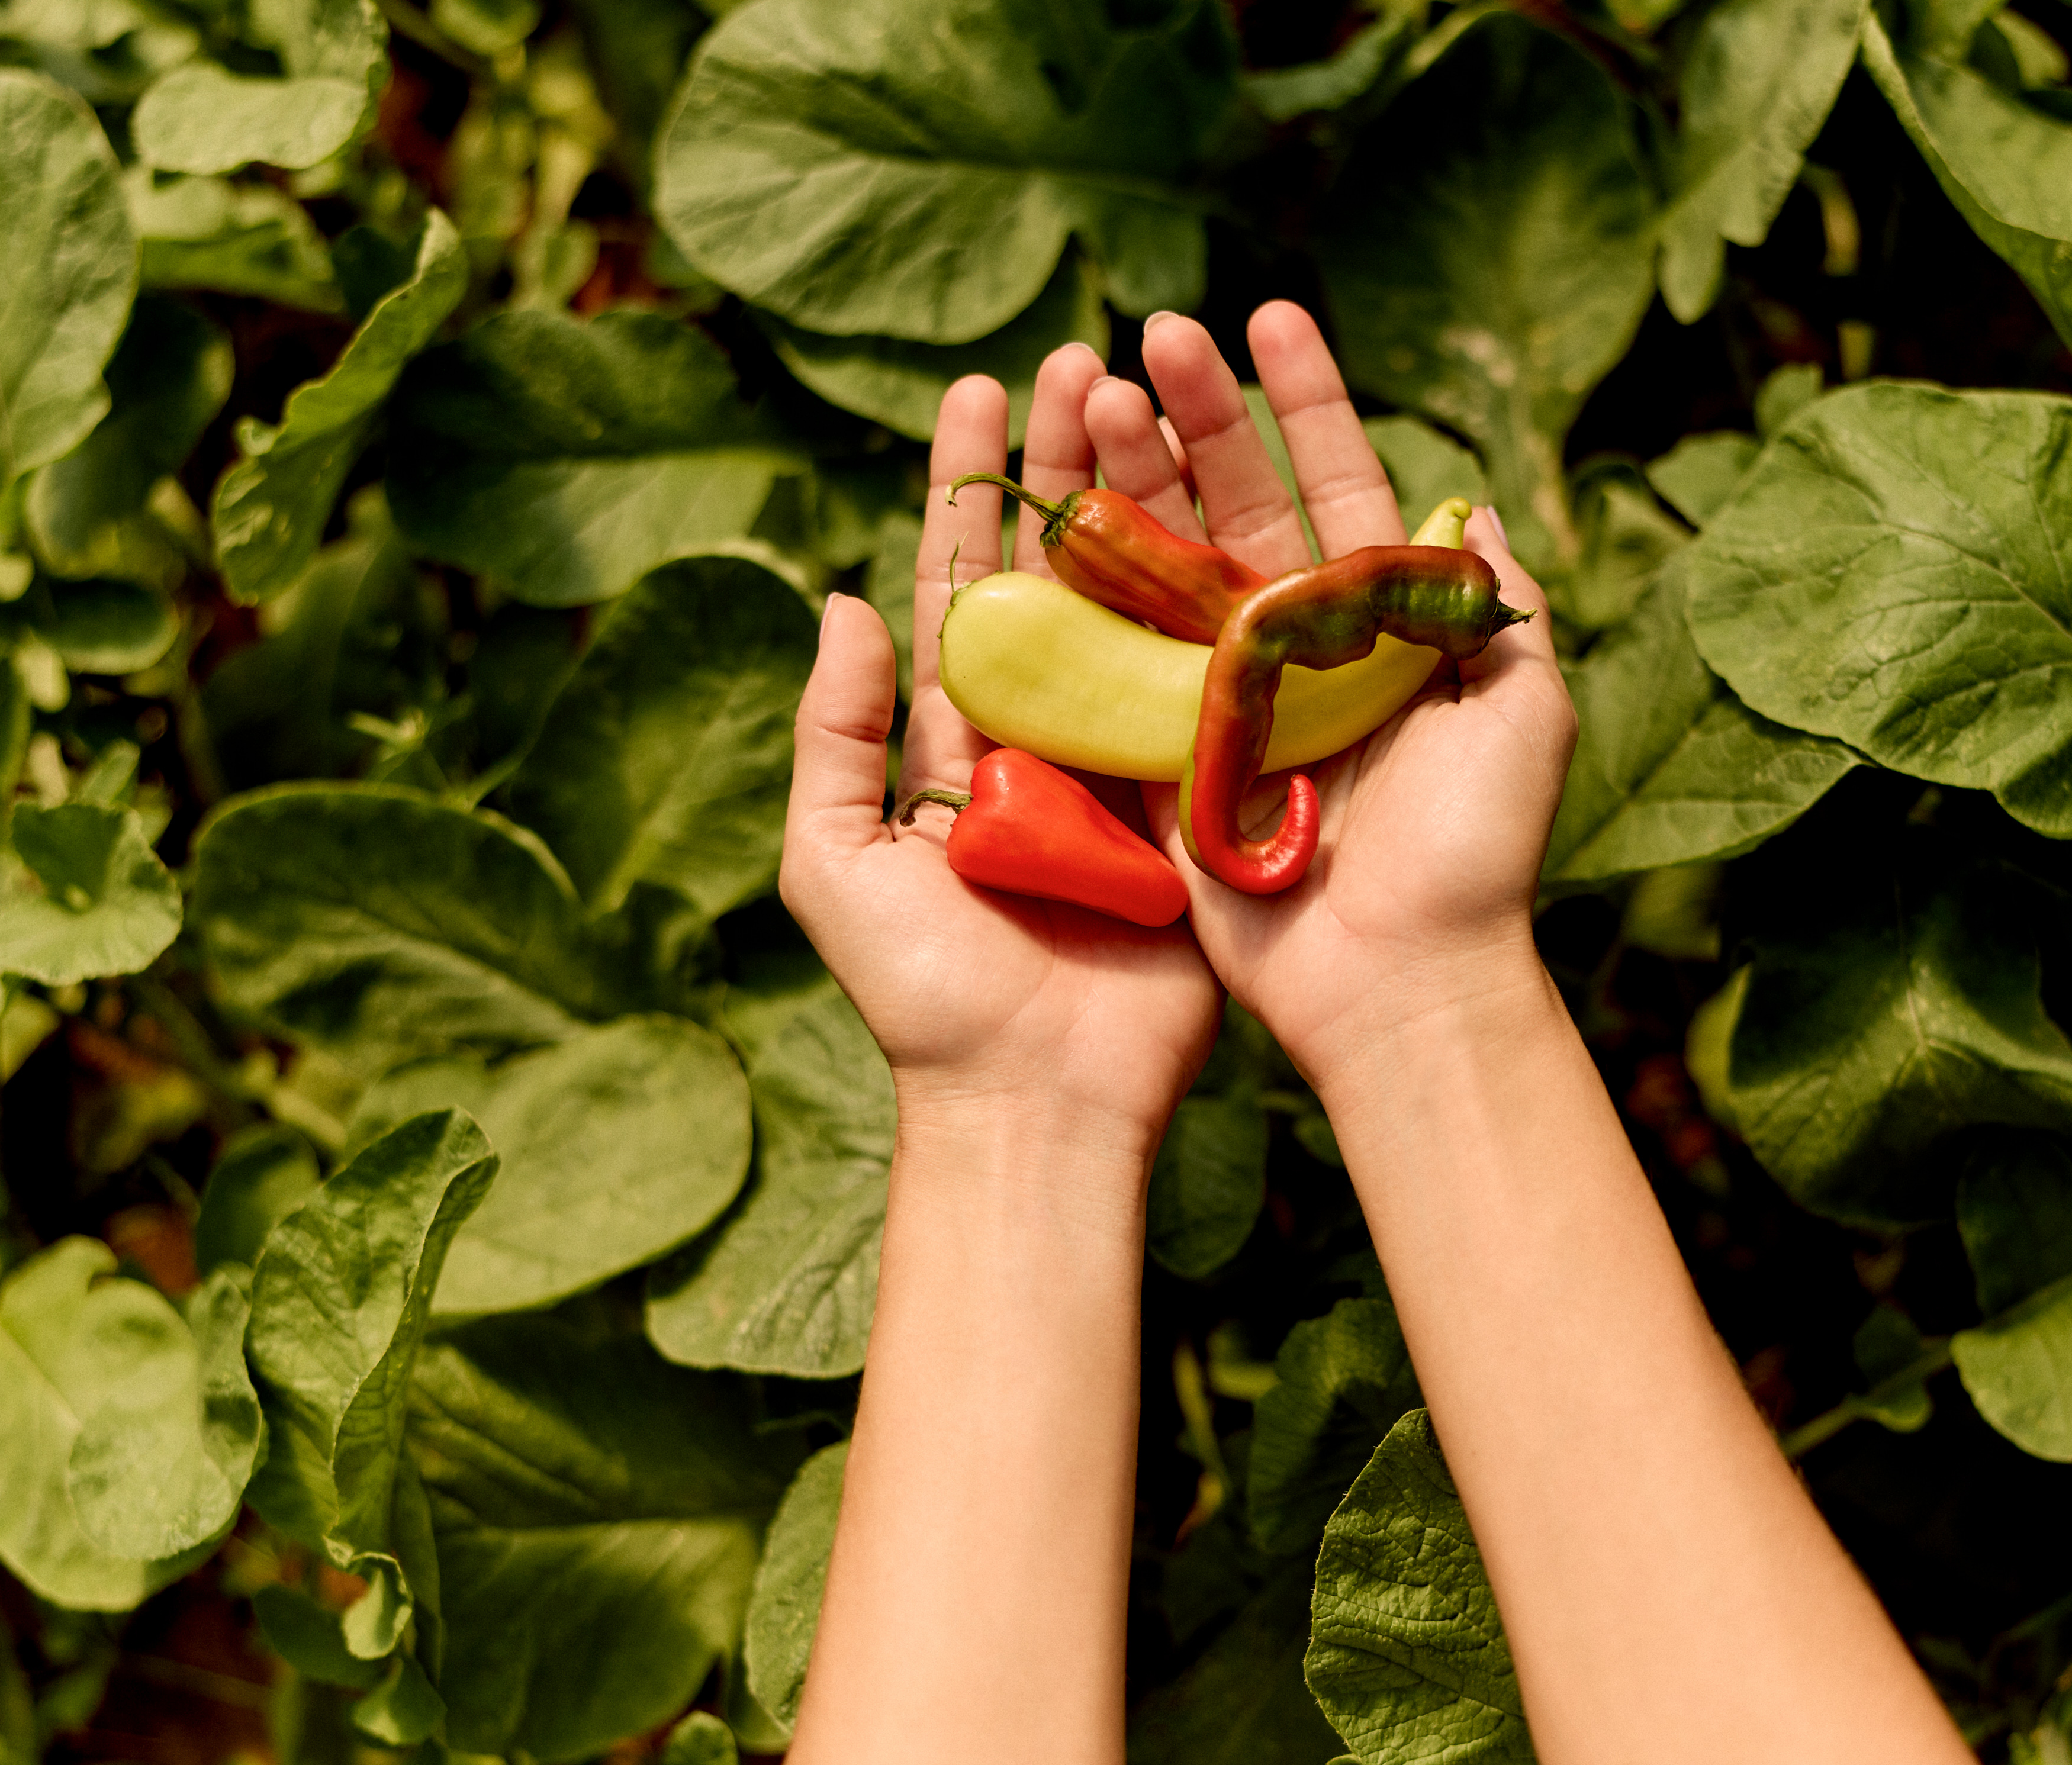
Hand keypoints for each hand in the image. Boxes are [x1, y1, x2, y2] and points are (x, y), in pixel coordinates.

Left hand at [778, 354, 1220, 1151]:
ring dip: (1147, 502)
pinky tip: (1240, 513)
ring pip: (1137, 606)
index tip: (977, 392)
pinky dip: (1223, 600)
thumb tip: (840, 603)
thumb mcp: (835, 865)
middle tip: (1081, 358)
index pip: (956, 583)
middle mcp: (1045, 733)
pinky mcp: (1197, 803)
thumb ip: (831, 737)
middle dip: (1064, 464)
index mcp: (956, 739)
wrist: (1037, 1099)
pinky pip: (1211, 688)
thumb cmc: (924, 997)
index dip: (965, 487)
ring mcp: (1127, 762)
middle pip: (1055, 570)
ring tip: (1152, 399)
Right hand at [1078, 303, 1578, 1087]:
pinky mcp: (1160, 763)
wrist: (1401, 984)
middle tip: (1153, 333)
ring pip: (1167, 565)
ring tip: (1094, 393)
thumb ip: (1495, 605)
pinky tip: (1049, 509)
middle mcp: (1299, 653)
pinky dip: (1081, 587)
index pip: (1337, 486)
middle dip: (1196, 416)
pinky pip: (1113, 664)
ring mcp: (1223, 703)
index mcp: (1380, 630)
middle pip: (1237, 508)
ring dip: (1130, 476)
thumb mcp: (1525, 710)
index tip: (1270, 316)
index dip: (1305, 401)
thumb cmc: (1477, 855)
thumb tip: (1478, 503)